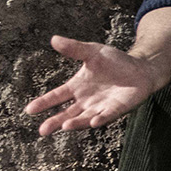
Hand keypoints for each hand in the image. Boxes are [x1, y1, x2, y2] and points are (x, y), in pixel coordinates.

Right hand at [25, 36, 161, 135]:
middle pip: (67, 113)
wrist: (140, 69)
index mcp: (77, 87)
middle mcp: (86, 100)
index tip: (29, 110)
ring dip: (75, 123)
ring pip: (85, 117)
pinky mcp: (117, 109)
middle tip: (42, 131)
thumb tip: (54, 39)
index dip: (44, 103)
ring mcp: (101, 106)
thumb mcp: (93, 52)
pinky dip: (100, 119)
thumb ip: (75, 48)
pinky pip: (107, 115)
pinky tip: (93, 122)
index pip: (57, 96)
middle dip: (55, 122)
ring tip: (64, 126)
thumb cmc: (115, 62)